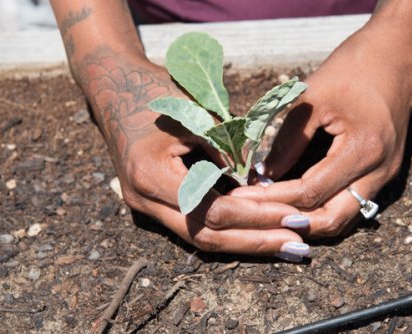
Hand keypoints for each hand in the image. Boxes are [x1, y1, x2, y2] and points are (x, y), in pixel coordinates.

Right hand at [84, 54, 310, 257]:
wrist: (114, 87)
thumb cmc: (158, 91)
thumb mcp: (199, 114)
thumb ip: (227, 151)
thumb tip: (260, 185)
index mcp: (151, 175)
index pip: (213, 211)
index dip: (257, 217)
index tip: (293, 216)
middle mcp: (144, 199)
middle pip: (206, 237)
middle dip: (256, 242)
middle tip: (298, 247)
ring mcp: (144, 205)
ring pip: (200, 237)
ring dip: (244, 241)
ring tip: (284, 245)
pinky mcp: (152, 202)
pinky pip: (193, 224)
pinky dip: (226, 228)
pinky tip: (256, 230)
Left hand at [231, 19, 411, 236]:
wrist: (396, 54)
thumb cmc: (353, 69)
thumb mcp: (312, 99)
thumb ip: (287, 140)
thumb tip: (262, 174)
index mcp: (364, 150)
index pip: (311, 192)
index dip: (274, 198)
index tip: (243, 196)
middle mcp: (380, 171)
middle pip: (333, 220)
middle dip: (292, 222)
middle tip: (256, 215)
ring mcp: (385, 175)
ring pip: (344, 218)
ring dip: (308, 222)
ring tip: (272, 214)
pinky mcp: (382, 172)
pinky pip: (351, 204)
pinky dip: (324, 210)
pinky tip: (298, 204)